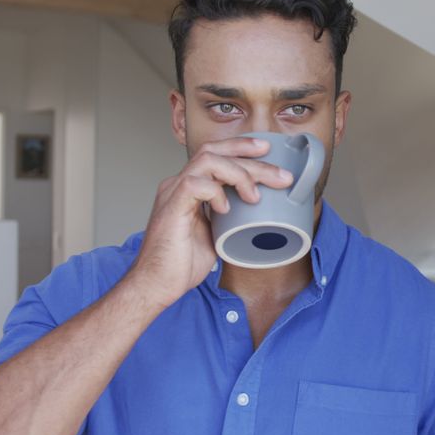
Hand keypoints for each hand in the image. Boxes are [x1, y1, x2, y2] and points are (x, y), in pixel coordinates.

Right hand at [126, 136, 294, 307]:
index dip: (240, 148)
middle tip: (279, 174)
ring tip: (256, 195)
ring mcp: (173, 193)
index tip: (267, 153)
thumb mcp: (214, 235)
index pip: (214, 154)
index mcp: (188, 188)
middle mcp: (178, 184)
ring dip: (239, 173)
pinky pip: (195, 184)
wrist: (155, 286)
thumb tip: (254, 216)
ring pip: (208, 160)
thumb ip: (227, 219)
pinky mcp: (171, 207)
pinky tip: (225, 209)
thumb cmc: (180, 265)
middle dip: (250, 156)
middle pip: (215, 151)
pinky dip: (216, 192)